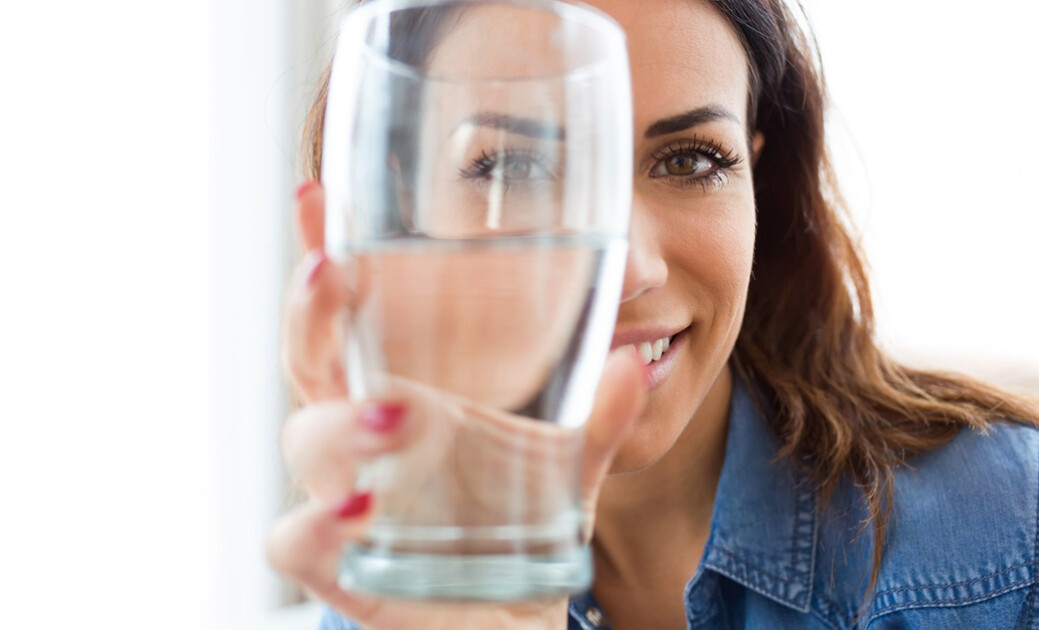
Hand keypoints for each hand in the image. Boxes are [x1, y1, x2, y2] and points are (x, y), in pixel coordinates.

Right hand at [266, 182, 645, 629]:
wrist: (513, 614)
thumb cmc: (522, 525)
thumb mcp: (570, 461)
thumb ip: (602, 415)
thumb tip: (639, 360)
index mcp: (406, 391)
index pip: (348, 312)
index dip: (319, 253)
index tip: (316, 194)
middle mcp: (366, 436)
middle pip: (307, 359)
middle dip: (310, 312)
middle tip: (336, 269)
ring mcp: (350, 495)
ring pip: (302, 443)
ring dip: (336, 422)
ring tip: (398, 417)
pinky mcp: (349, 565)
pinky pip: (298, 541)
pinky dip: (316, 526)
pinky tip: (361, 511)